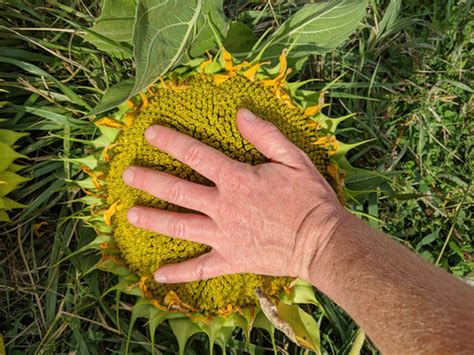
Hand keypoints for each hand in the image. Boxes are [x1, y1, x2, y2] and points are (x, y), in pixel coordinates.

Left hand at [122, 108, 344, 282]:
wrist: (323, 242)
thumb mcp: (294, 158)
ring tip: (130, 214)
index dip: (170, 141)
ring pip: (180, 225)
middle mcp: (223, 206)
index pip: (196, 154)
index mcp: (237, 179)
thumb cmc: (311, 199)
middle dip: (149, 180)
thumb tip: (241, 112)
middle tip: (128, 175)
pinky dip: (178, 273)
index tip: (150, 133)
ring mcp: (224, 236)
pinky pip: (199, 269)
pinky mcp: (230, 260)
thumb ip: (265, 135)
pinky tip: (157, 275)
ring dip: (153, 219)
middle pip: (178, 190)